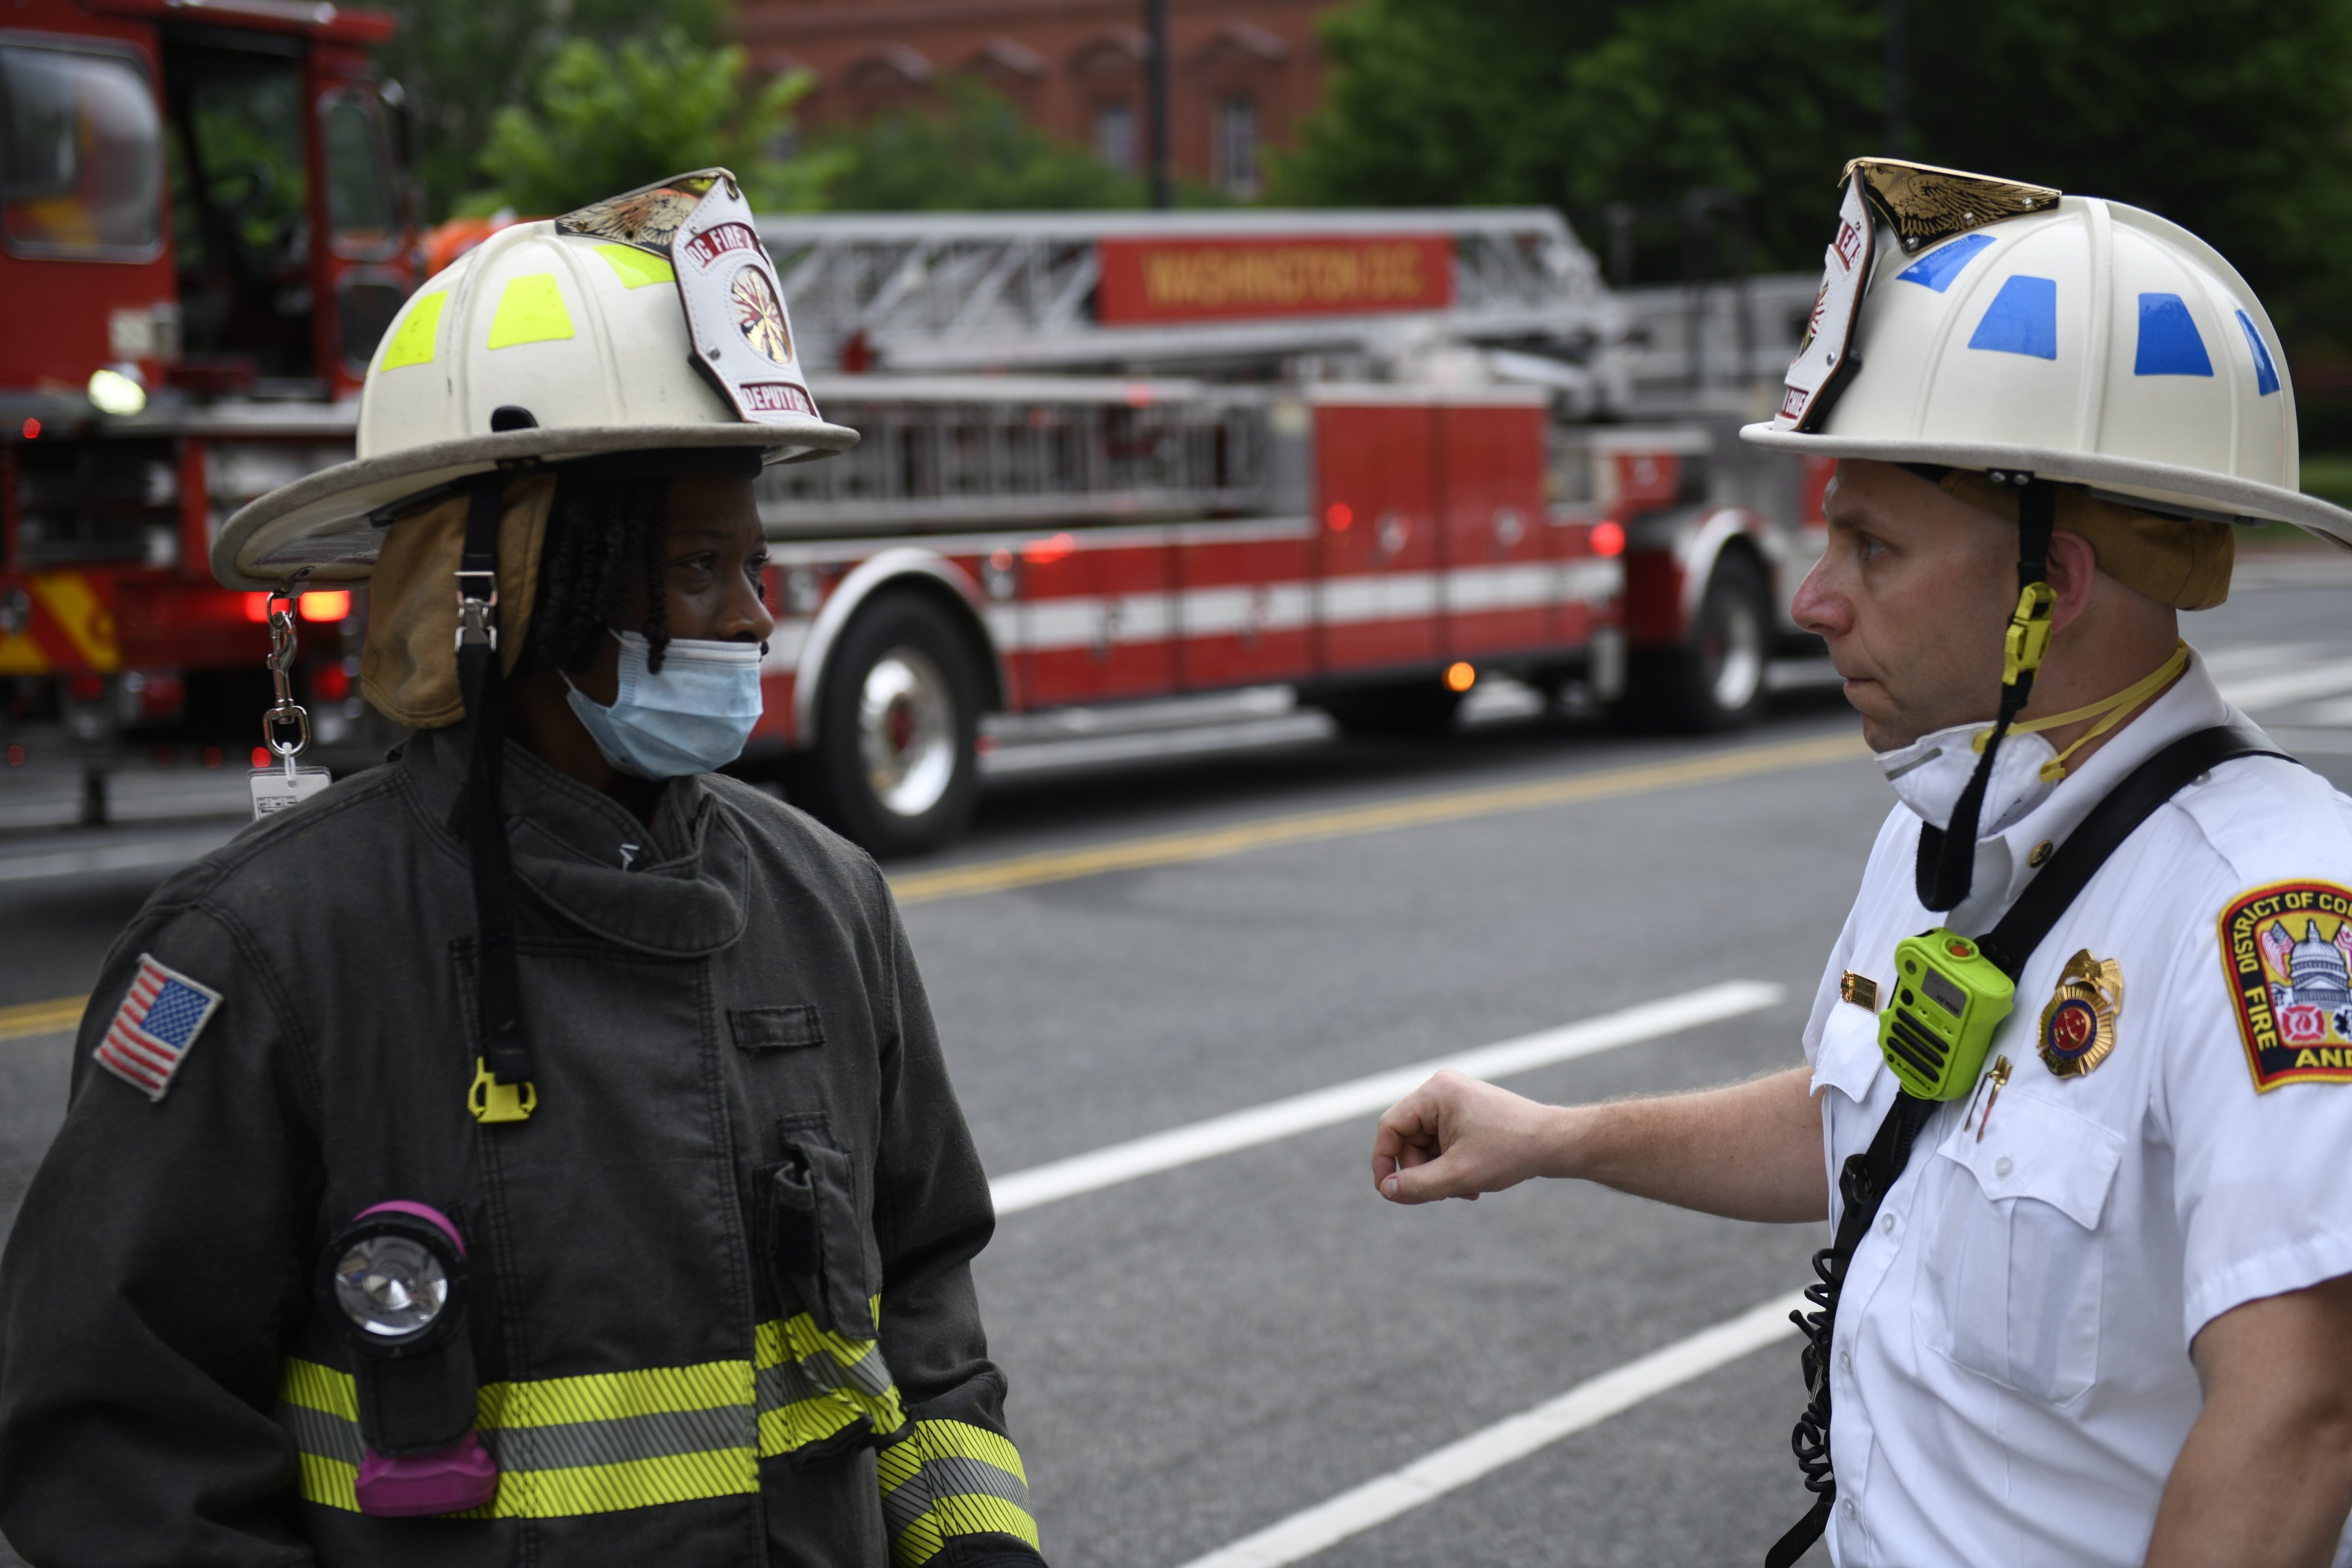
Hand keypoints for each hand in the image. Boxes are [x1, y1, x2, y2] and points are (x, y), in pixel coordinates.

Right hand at [1371, 1069, 1566, 1203]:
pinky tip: (1471, 1181)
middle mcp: (1441, 1089)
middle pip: (1408, 1138)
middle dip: (1422, 1171)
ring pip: (1425, 1144)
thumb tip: (1386, 1191)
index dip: (1383, 1161)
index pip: (1390, 1127)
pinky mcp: (1466, 1111)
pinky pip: (1442, 1142)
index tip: (1387, 1191)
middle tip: (1443, 1193)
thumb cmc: (1511, 1152)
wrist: (1556, 1143)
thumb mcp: (1459, 1175)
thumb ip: (1417, 1186)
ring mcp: (1455, 1099)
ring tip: (1465, 1188)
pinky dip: (1450, 1164)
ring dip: (1438, 1171)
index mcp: (1436, 1093)